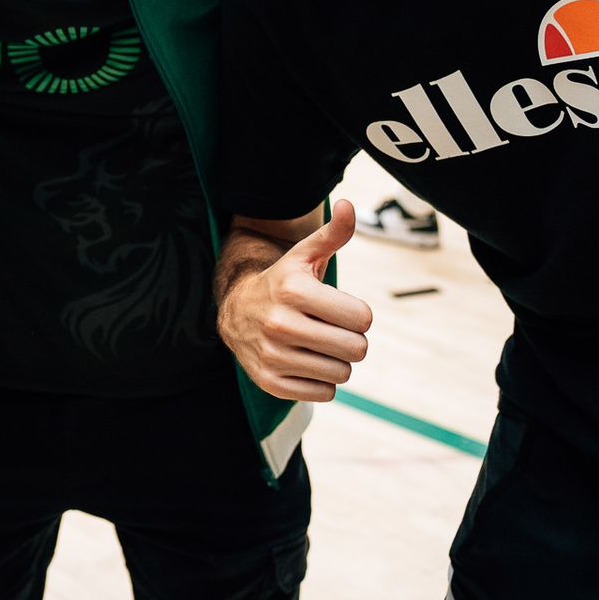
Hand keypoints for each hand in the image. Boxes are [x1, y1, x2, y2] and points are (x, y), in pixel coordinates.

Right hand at [217, 201, 372, 401]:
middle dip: (351, 340)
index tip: (339, 308)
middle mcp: (280, 323)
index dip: (357, 314)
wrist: (236, 311)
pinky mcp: (269, 381)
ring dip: (336, 361)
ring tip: (316, 345)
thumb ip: (333, 234)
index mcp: (294, 290)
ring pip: (342, 374)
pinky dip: (321, 381)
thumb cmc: (283, 282)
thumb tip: (349, 205)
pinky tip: (304, 361)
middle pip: (356, 349)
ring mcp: (273, 355)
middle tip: (331, 329)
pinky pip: (323, 393)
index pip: (362, 318)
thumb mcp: (304, 256)